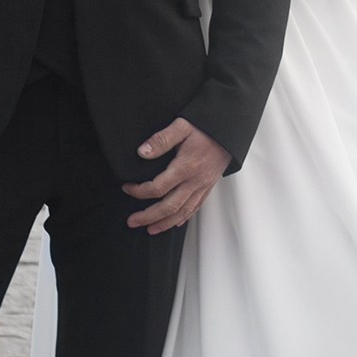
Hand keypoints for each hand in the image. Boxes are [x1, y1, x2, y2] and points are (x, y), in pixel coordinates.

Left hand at [124, 117, 229, 232]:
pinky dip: (184, 218)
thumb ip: (161, 140)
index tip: (127, 188)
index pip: (158, 187)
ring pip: (182, 212)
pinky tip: (175, 223)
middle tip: (132, 221)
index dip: (139, 191)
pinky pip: (195, 207)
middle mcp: (194, 181)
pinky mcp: (208, 187)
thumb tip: (142, 152)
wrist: (229, 132)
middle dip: (148, 217)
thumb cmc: (206, 128)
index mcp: (185, 167)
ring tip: (150, 229)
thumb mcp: (181, 126)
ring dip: (165, 223)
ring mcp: (202, 186)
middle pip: (169, 207)